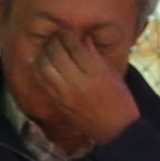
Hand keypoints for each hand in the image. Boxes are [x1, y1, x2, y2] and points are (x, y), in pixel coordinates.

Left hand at [7, 28, 136, 158]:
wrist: (115, 129)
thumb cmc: (120, 100)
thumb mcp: (114, 75)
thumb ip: (96, 57)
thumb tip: (83, 39)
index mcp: (96, 73)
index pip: (75, 47)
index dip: (69, 35)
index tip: (70, 32)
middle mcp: (77, 81)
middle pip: (56, 53)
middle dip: (55, 41)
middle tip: (58, 37)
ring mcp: (64, 91)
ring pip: (44, 64)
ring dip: (44, 52)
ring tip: (50, 48)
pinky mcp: (56, 99)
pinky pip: (41, 78)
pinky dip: (38, 66)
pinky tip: (41, 61)